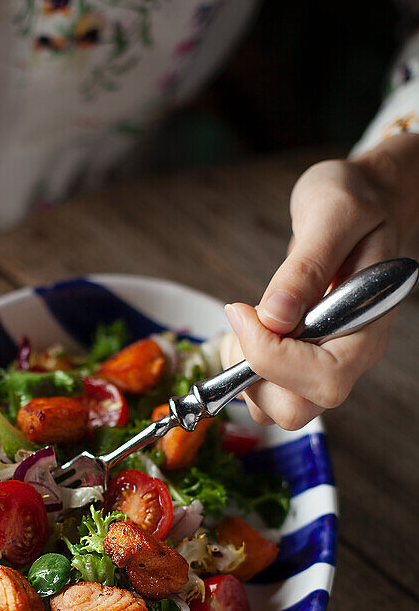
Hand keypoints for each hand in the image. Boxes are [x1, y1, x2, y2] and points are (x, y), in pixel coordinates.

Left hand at [221, 133, 418, 428]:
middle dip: (254, 377)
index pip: (324, 377)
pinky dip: (243, 369)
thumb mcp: (332, 214)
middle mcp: (350, 354)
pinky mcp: (302, 360)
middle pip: (299, 409)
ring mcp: (326, 360)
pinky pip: (266, 390)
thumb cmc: (354, 202)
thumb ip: (306, 267)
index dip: (272, 357)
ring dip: (244, 376)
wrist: (361, 201)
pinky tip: (248, 327)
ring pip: (278, 408)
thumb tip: (274, 317)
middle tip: (242, 323)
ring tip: (246, 321)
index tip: (243, 312)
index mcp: (367, 326)